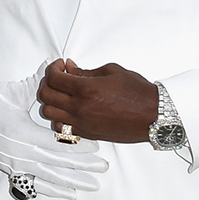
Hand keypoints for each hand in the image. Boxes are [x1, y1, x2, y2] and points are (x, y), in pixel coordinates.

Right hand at [0, 64, 108, 198]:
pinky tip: (67, 193)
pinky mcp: (10, 170)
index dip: (78, 146)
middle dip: (82, 167)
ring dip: (72, 182)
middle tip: (102, 168)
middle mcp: (20, 154)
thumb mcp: (10, 92)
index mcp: (22, 133)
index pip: (57, 142)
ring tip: (92, 185)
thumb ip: (36, 83)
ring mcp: (15, 165)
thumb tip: (56, 65)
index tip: (97, 146)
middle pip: (58, 163)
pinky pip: (35, 185)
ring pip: (49, 178)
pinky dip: (52, 190)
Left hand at [38, 59, 159, 143]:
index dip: (53, 69)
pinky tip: (68, 109)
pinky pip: (61, 127)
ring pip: (49, 113)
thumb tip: (70, 68)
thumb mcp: (111, 71)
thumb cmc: (137, 93)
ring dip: (51, 100)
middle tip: (59, 77)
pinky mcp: (86, 133)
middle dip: (48, 82)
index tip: (60, 66)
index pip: (53, 78)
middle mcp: (80, 108)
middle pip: (46, 95)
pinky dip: (59, 117)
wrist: (153, 114)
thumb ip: (85, 71)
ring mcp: (82, 123)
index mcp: (86, 89)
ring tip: (62, 93)